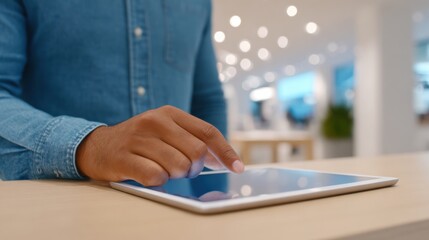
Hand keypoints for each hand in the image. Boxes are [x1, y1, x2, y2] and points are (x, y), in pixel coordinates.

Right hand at [76, 105, 243, 185]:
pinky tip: (148, 174)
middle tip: (182, 169)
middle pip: (196, 152)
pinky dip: (158, 181)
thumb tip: (220, 159)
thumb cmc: (139, 141)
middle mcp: (155, 121)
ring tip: (161, 169)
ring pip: (178, 166)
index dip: (226, 151)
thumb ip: (191, 140)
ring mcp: (139, 139)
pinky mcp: (125, 158)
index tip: (238, 167)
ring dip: (175, 175)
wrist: (97, 146)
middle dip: (195, 168)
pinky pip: (156, 177)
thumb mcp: (165, 131)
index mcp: (169, 113)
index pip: (207, 132)